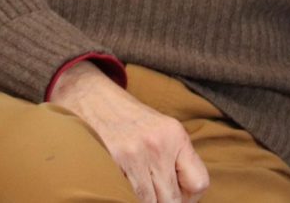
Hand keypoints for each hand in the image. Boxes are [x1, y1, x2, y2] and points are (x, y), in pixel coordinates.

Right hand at [49, 62, 208, 202]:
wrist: (90, 97)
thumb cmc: (127, 118)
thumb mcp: (161, 129)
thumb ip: (176, 158)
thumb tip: (185, 196)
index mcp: (175, 135)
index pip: (199, 182)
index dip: (190, 197)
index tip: (179, 196)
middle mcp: (158, 144)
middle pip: (172, 199)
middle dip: (164, 201)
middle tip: (155, 194)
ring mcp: (135, 154)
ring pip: (149, 202)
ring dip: (145, 200)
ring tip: (138, 188)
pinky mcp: (112, 162)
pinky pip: (128, 196)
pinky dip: (127, 196)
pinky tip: (123, 184)